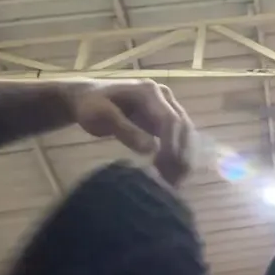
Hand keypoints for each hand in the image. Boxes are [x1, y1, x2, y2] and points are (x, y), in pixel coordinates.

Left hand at [70, 80, 194, 184]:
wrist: (88, 96)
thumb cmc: (91, 106)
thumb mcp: (101, 116)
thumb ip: (125, 130)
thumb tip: (151, 149)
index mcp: (149, 92)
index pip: (170, 120)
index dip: (172, 146)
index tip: (165, 170)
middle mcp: (164, 96)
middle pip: (184, 126)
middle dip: (182, 155)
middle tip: (175, 183)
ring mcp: (168, 105)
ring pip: (186, 132)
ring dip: (184, 157)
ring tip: (176, 182)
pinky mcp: (166, 116)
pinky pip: (180, 136)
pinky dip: (180, 154)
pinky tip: (174, 173)